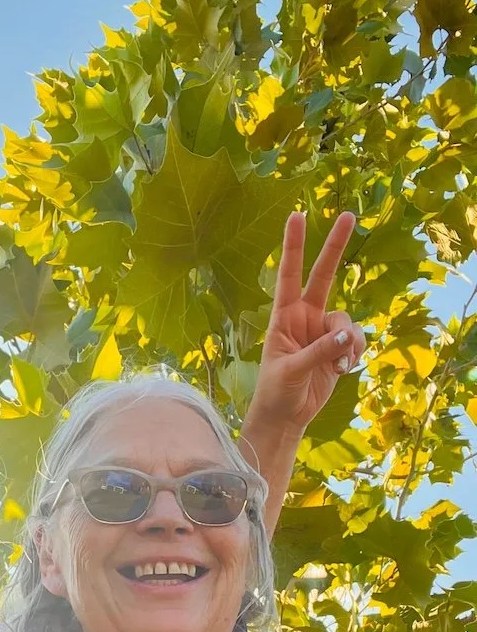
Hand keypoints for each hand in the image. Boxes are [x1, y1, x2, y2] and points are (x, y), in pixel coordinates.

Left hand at [249, 211, 365, 432]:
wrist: (285, 417)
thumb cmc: (276, 391)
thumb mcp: (292, 370)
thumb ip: (320, 351)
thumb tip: (347, 336)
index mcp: (284, 317)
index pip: (289, 274)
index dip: (293, 246)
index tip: (297, 216)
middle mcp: (305, 318)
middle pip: (324, 276)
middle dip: (335, 247)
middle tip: (348, 214)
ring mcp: (323, 332)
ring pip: (348, 321)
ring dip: (349, 342)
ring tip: (339, 365)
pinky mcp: (338, 348)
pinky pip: (356, 340)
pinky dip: (354, 354)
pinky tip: (342, 370)